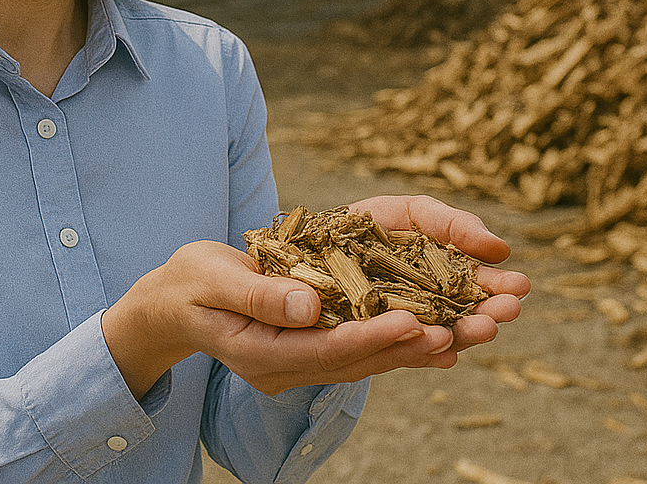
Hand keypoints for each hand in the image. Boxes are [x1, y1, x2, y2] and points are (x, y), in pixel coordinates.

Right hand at [101, 218, 526, 398]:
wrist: (175, 303)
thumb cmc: (189, 284)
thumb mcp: (213, 279)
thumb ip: (258, 294)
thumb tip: (310, 306)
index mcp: (263, 354)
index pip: (329, 350)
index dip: (376, 337)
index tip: (420, 324)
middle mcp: (290, 367)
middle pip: (362, 361)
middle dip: (417, 344)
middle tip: (469, 329)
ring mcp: (302, 362)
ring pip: (370, 359)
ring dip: (421, 344)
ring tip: (472, 329)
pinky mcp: (312, 347)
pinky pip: (363, 349)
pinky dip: (400, 342)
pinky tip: (440, 334)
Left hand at [348, 194, 531, 353]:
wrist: (295, 251)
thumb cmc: (355, 225)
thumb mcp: (406, 213)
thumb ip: (451, 224)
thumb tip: (500, 247)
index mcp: (430, 276)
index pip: (468, 284)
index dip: (492, 285)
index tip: (518, 284)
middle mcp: (417, 304)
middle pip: (455, 314)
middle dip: (484, 311)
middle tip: (510, 308)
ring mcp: (391, 323)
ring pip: (430, 335)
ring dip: (459, 333)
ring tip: (483, 329)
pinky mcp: (361, 343)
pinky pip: (392, 351)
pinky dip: (419, 353)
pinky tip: (443, 353)